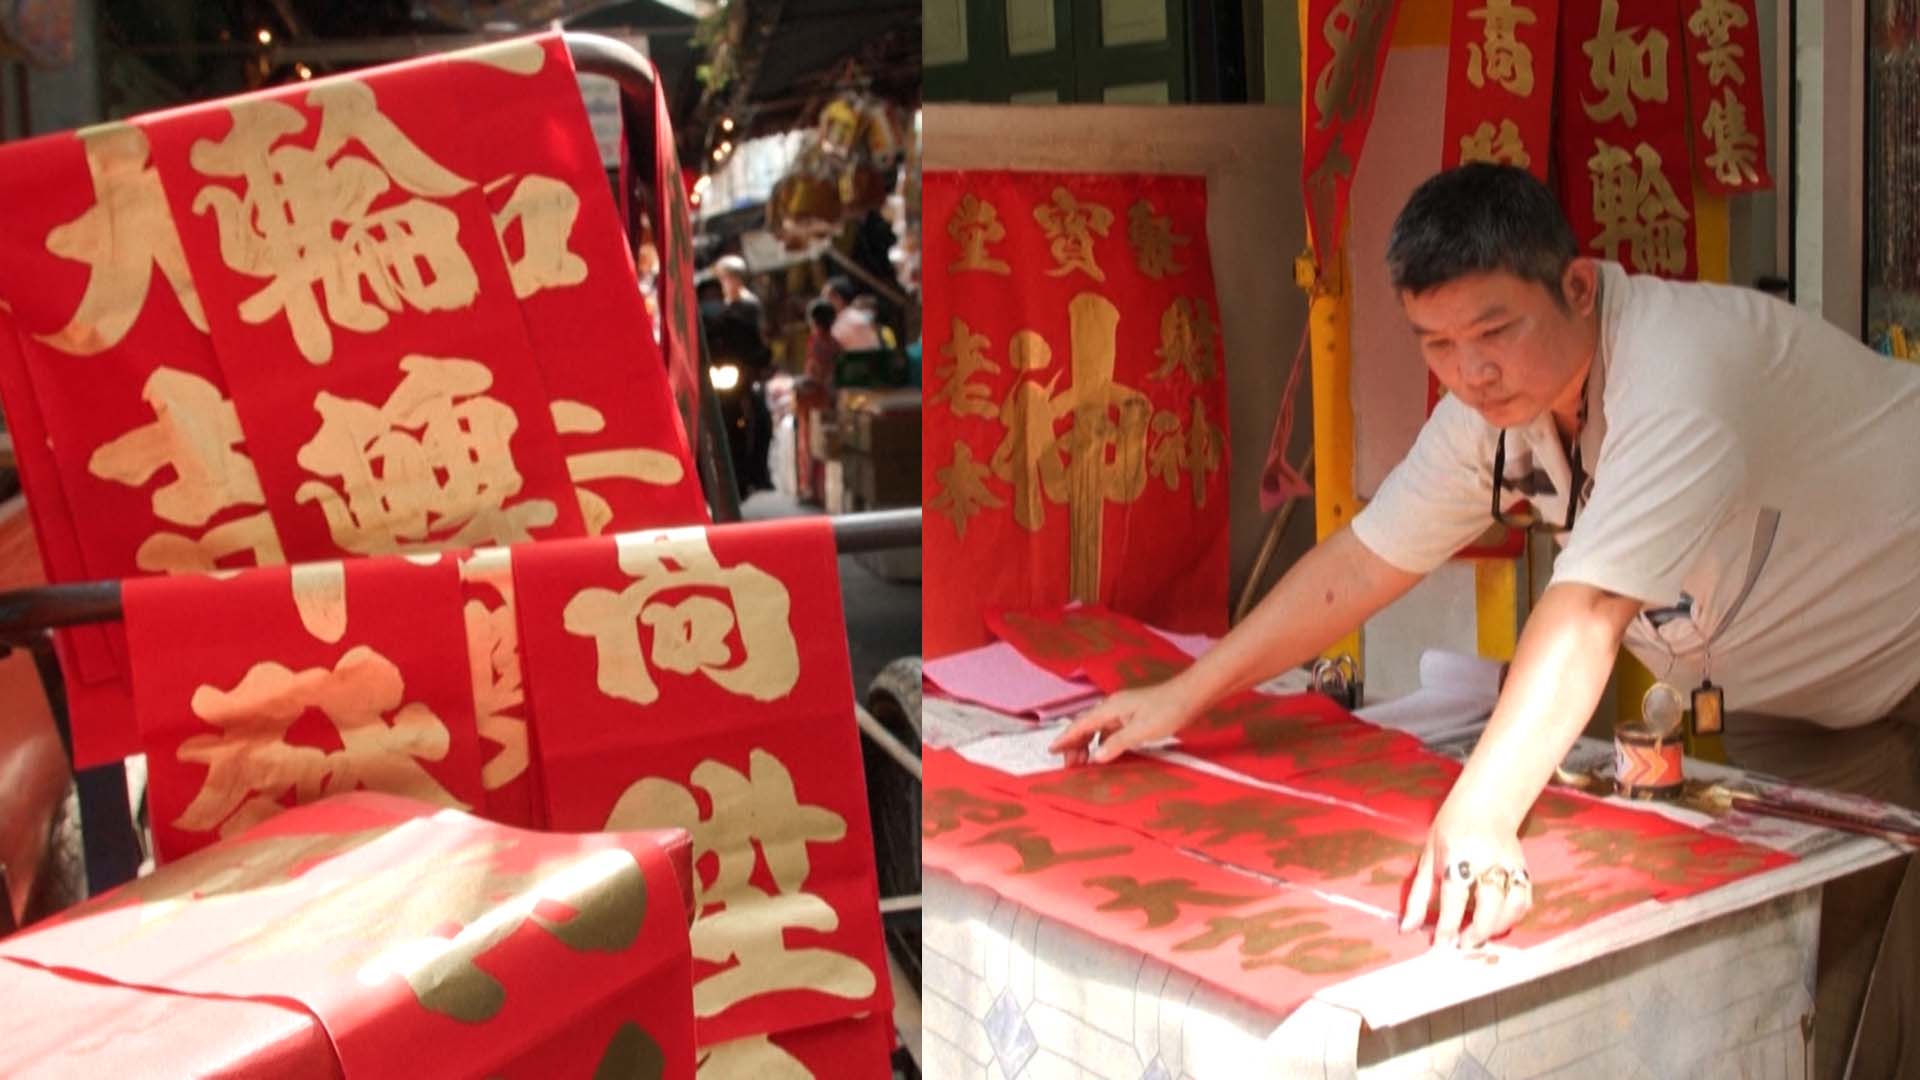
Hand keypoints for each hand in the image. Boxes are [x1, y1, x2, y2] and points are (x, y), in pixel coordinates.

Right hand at [1047, 683, 1196, 765]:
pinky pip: (1109, 730)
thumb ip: (1117, 743)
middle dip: (1074, 745)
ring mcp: (1122, 711)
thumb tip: (1096, 757)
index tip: (1052, 750)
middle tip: (1069, 766)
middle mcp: (1112, 707)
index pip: (1081, 724)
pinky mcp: (1132, 716)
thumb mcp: (1142, 730)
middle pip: (1085, 726)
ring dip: (1087, 745)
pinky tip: (1104, 754)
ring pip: (1097, 729)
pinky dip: (1101, 743)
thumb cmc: (1168, 710)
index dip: (1065, 738)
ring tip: (1083, 763)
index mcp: (1110, 708)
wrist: (1190, 696)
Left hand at [1400, 798, 1533, 948]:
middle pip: (1490, 904)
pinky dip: (1513, 918)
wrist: (1486, 803)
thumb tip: (1406, 928)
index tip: (1441, 946)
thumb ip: (1418, 895)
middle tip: (1463, 945)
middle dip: (1478, 931)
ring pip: (1512, 906)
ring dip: (1497, 928)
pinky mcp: (1524, 868)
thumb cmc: (1450, 829)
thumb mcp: (1427, 857)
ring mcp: (1510, 864)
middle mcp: (1487, 860)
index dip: (1448, 924)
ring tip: (1478, 937)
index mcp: (1458, 854)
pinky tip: (1497, 924)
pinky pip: (1524, 901)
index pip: (1454, 895)